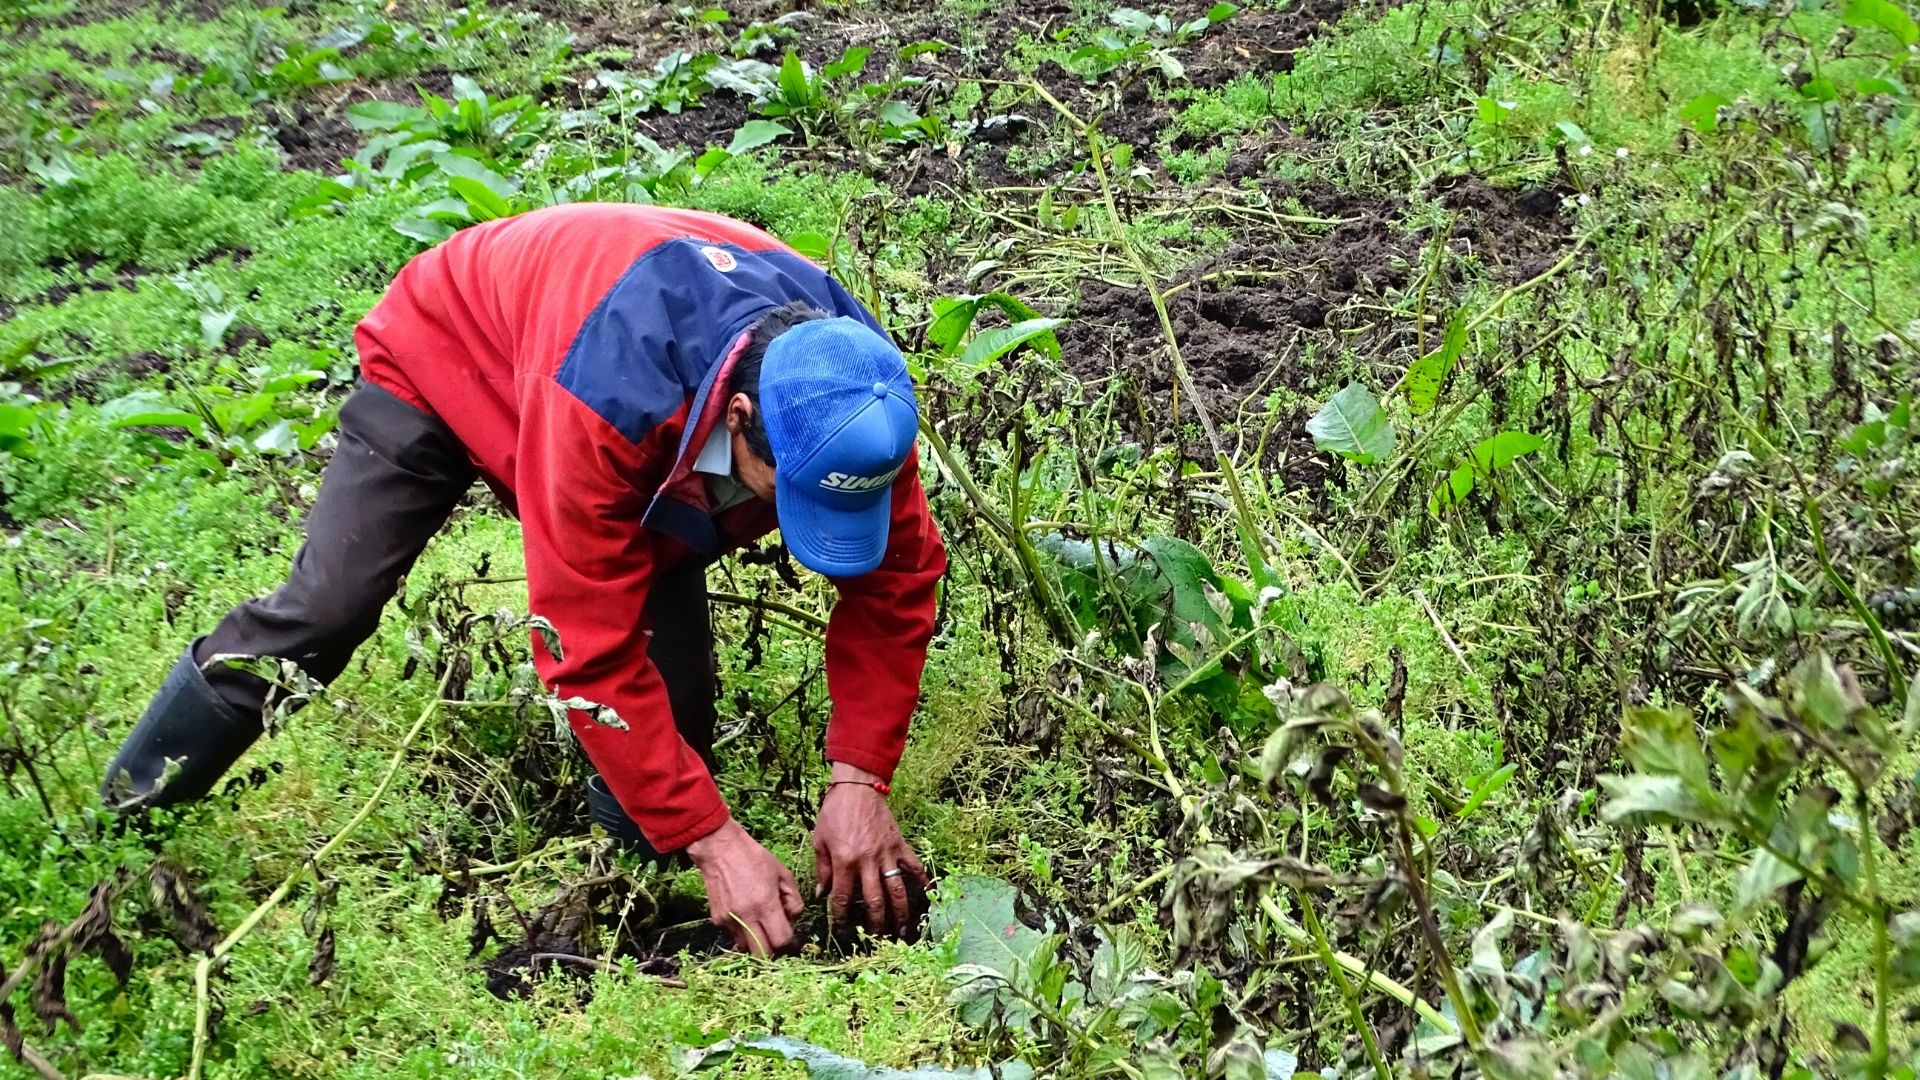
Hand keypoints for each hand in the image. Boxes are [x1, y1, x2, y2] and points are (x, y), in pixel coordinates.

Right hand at [685, 817, 803, 955]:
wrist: (720, 850)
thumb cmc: (756, 859)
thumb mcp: (783, 874)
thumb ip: (794, 900)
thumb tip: (794, 920)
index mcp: (766, 905)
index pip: (781, 941)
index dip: (789, 943)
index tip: (791, 938)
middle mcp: (746, 917)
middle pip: (763, 954)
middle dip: (773, 950)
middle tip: (776, 937)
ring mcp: (729, 921)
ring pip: (746, 948)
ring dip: (756, 942)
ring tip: (759, 923)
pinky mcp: (717, 920)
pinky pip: (733, 936)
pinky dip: (742, 931)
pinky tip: (745, 914)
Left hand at [813, 762, 929, 939]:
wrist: (857, 787)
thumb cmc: (834, 812)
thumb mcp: (820, 840)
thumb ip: (822, 869)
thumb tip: (822, 894)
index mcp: (844, 861)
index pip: (841, 898)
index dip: (840, 916)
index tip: (841, 928)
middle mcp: (867, 861)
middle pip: (873, 901)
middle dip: (875, 924)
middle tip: (877, 940)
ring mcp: (886, 854)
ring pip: (896, 890)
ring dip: (899, 913)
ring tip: (901, 931)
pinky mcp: (900, 845)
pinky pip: (914, 867)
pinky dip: (922, 882)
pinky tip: (927, 898)